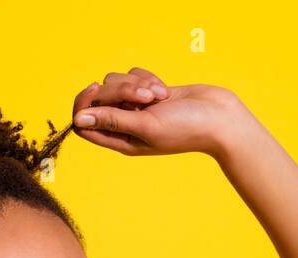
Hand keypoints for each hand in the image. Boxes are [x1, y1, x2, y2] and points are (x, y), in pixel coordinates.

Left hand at [70, 67, 247, 159]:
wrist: (218, 118)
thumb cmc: (185, 128)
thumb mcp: (145, 126)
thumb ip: (112, 120)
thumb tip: (79, 118)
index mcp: (120, 141)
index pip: (84, 124)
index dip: (84, 105)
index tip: (97, 91)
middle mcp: (125, 125)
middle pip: (100, 98)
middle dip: (120, 90)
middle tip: (145, 98)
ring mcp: (137, 108)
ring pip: (117, 82)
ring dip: (137, 84)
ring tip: (159, 96)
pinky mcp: (148, 92)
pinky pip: (134, 75)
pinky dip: (148, 78)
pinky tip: (164, 91)